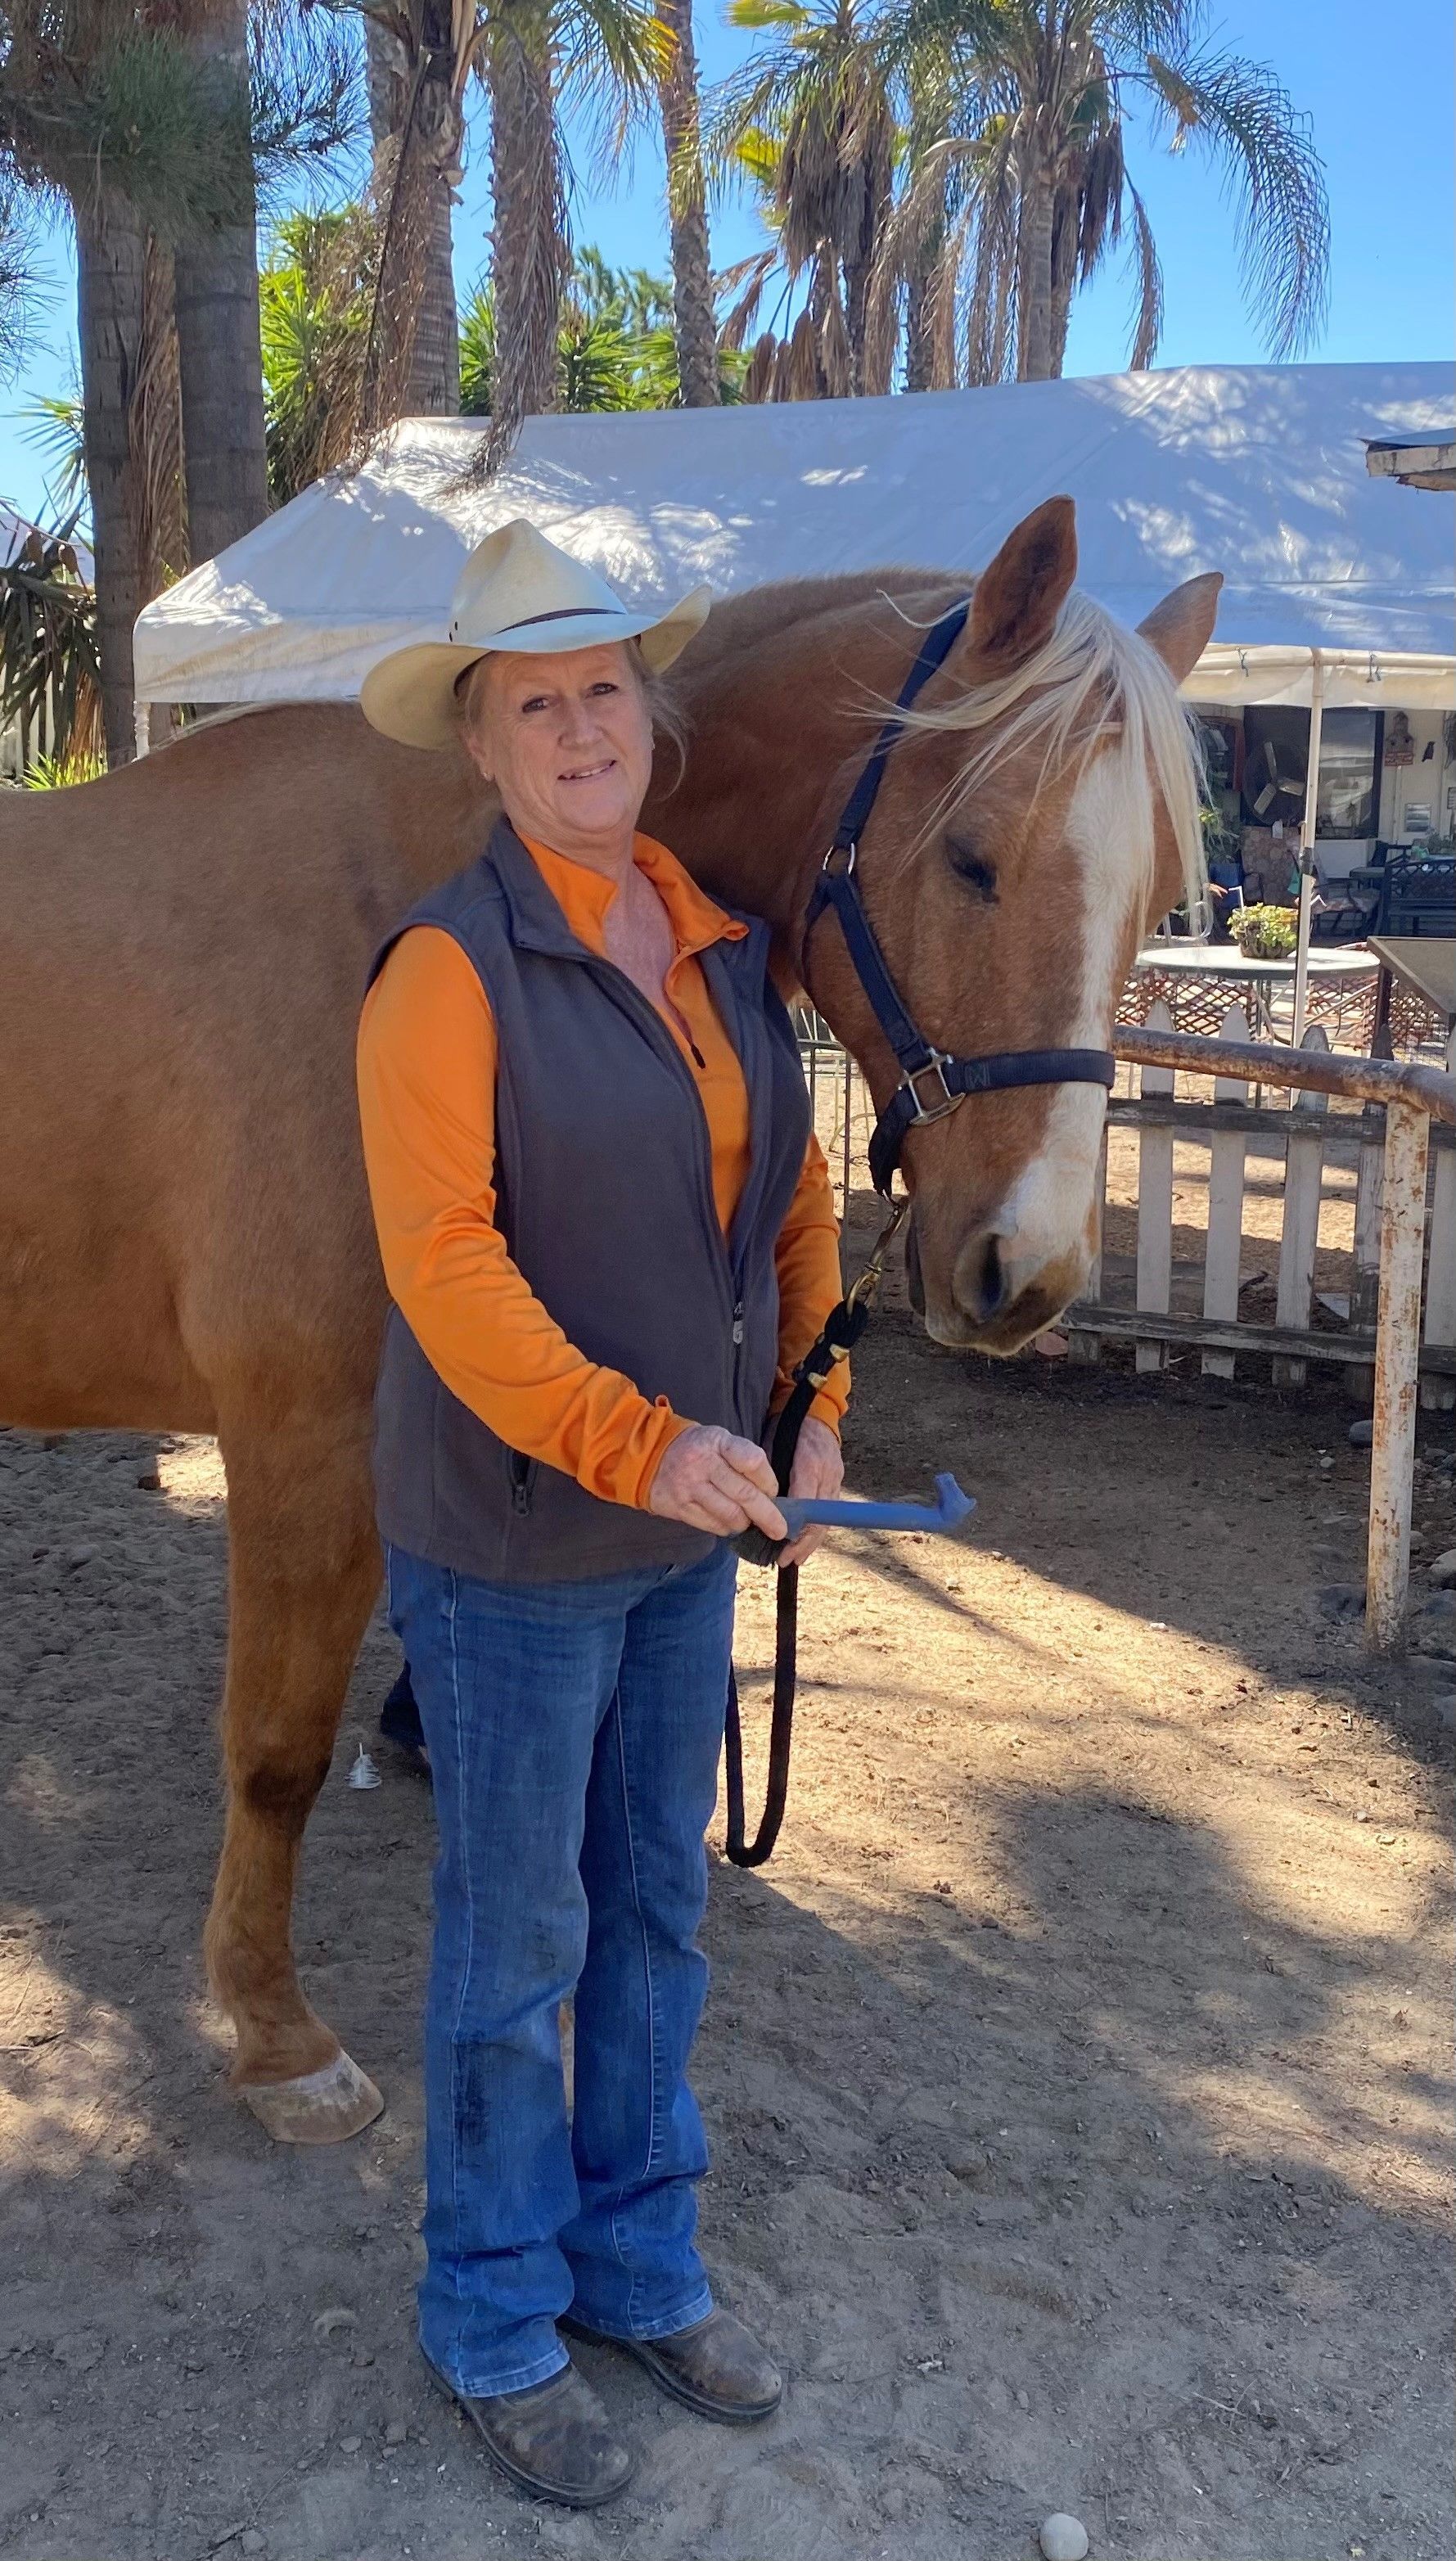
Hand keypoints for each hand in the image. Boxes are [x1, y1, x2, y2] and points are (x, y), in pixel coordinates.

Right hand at [648, 1423, 787, 1542]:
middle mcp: (702, 1463)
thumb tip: (770, 1496)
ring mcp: (689, 1486)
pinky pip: (712, 1525)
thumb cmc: (696, 1449)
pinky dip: (726, 1528)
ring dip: (745, 1523)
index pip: (753, 1461)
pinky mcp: (679, 1507)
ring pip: (730, 1515)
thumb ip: (742, 1460)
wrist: (648, 1455)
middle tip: (779, 1529)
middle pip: (745, 1495)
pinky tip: (728, 1523)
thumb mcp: (718, 1441)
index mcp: (718, 1441)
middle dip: (768, 1516)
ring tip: (747, 1522)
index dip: (769, 1481)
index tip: (773, 1493)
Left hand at [775, 1415, 842, 1568]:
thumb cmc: (787, 1427)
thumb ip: (768, 1475)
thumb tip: (760, 1505)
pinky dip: (817, 1529)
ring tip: (795, 1558)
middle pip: (819, 1517)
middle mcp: (827, 1472)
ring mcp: (835, 1478)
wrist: (816, 1412)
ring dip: (811, 1541)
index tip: (781, 1544)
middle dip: (803, 1543)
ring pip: (826, 1517)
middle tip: (787, 1560)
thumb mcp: (772, 1445)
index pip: (803, 1502)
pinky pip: (828, 1511)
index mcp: (808, 1461)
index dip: (793, 1526)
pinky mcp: (838, 1480)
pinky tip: (805, 1543)